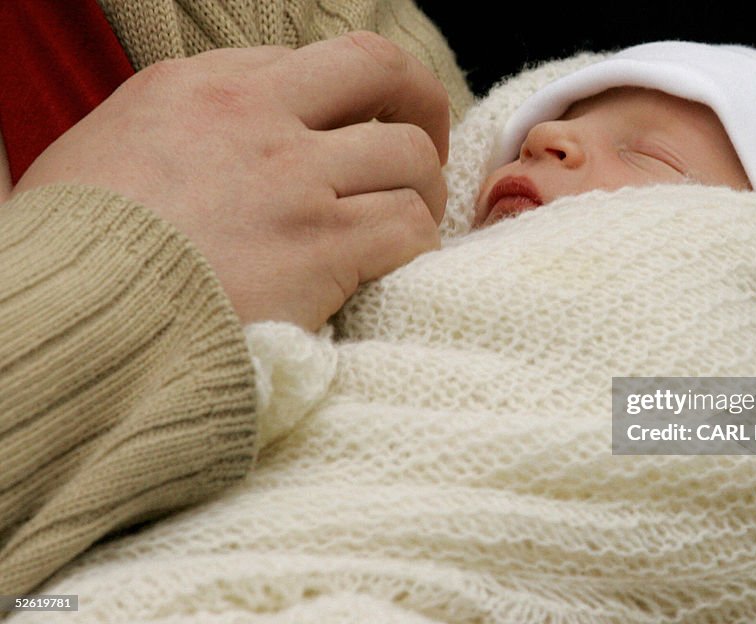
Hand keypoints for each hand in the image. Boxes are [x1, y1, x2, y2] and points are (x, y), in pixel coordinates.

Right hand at [13, 32, 448, 330]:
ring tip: (412, 223)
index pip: (309, 63)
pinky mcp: (321, 246)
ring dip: (424, 192)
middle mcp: (255, 117)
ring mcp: (294, 180)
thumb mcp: (104, 157)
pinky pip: (409, 228)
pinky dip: (418, 246)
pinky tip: (398, 266)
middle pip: (380, 69)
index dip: (348, 99)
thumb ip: (178, 137)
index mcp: (197, 88)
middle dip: (421, 101)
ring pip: (410, 158)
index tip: (355, 132)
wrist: (70, 323)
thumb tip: (217, 154)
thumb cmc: (75, 255)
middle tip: (424, 142)